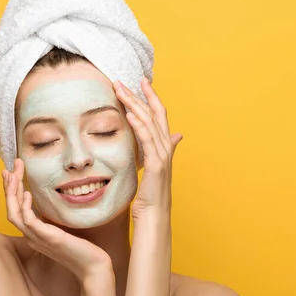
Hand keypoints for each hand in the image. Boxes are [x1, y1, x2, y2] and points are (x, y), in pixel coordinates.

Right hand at [2, 159, 111, 280]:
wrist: (92, 267)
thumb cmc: (81, 249)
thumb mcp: (63, 230)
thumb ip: (53, 220)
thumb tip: (49, 204)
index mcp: (34, 234)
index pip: (16, 210)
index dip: (11, 192)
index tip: (11, 173)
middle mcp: (32, 236)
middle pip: (10, 210)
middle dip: (8, 187)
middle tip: (8, 168)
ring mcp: (38, 238)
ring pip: (14, 214)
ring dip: (12, 193)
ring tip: (13, 175)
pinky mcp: (48, 238)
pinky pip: (29, 221)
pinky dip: (25, 207)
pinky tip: (27, 193)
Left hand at [113, 77, 182, 219]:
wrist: (153, 215)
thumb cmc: (151, 193)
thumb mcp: (154, 166)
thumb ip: (159, 149)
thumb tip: (175, 136)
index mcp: (165, 145)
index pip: (159, 114)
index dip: (151, 96)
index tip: (141, 81)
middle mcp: (166, 147)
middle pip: (154, 113)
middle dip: (139, 95)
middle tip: (122, 80)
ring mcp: (162, 155)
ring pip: (150, 122)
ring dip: (134, 104)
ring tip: (120, 90)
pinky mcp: (156, 165)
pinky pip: (147, 140)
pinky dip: (139, 125)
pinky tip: (129, 115)